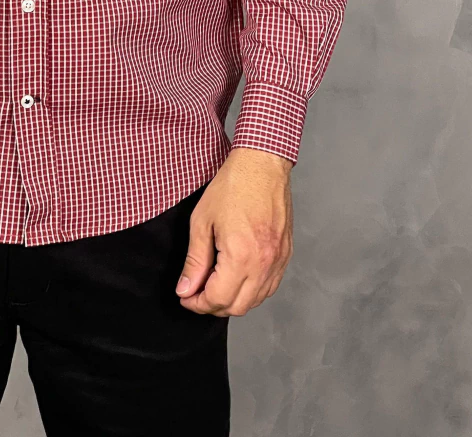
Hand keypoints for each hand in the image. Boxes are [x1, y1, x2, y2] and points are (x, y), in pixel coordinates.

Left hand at [175, 147, 293, 316]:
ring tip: (215, 285)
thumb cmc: (232, 186)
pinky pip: (270, 286)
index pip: (218, 300)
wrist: (262, 165)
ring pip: (256, 300)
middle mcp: (263, 264)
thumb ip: (194, 260)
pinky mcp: (286, 254)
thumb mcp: (202, 222)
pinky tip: (238, 278)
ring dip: (233, 300)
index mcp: (240, 256)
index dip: (197, 304)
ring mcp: (278, 261)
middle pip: (237, 307)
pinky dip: (252, 291)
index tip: (185, 297)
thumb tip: (186, 289)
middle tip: (196, 293)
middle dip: (213, 306)